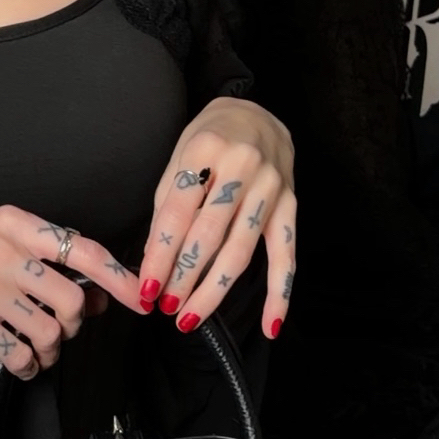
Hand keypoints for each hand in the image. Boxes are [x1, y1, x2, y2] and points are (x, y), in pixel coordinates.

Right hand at [0, 205, 146, 378]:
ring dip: (52, 348)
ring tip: (39, 342)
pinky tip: (22, 356)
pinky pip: (23, 357)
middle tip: (60, 324)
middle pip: (72, 300)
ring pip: (50, 333)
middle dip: (73, 322)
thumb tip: (107, 300)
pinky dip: (29, 366)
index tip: (142, 298)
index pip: (82, 251)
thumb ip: (66, 268)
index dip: (117, 278)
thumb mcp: (24, 249)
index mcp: (17, 224)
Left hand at [136, 100, 295, 342]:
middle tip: (166, 307)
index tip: (146, 287)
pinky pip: (286, 255)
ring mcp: (271, 187)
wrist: (257, 113)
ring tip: (190, 317)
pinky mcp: (291, 204)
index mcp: (205, 150)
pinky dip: (279, 294)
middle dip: (184, 276)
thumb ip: (169, 205)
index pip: (178, 212)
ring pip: (241, 250)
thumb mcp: (179, 157)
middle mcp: (242, 167)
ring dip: (215, 290)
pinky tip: (270, 325)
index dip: (161, 254)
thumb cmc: (209, 139)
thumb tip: (155, 260)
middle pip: (209, 234)